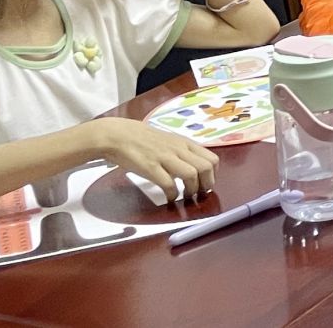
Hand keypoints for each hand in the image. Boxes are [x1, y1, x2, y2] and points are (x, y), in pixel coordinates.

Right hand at [86, 117, 216, 204]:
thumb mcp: (169, 141)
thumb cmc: (143, 140)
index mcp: (185, 143)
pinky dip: (173, 194)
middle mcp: (178, 149)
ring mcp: (165, 158)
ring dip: (192, 190)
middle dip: (206, 185)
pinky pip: (168, 184)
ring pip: (191, 175)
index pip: (212, 159)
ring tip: (186, 197)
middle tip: (199, 194)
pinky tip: (170, 198)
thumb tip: (195, 167)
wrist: (119, 135)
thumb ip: (182, 152)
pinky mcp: (150, 167)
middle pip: (206, 168)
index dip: (213, 175)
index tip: (206, 184)